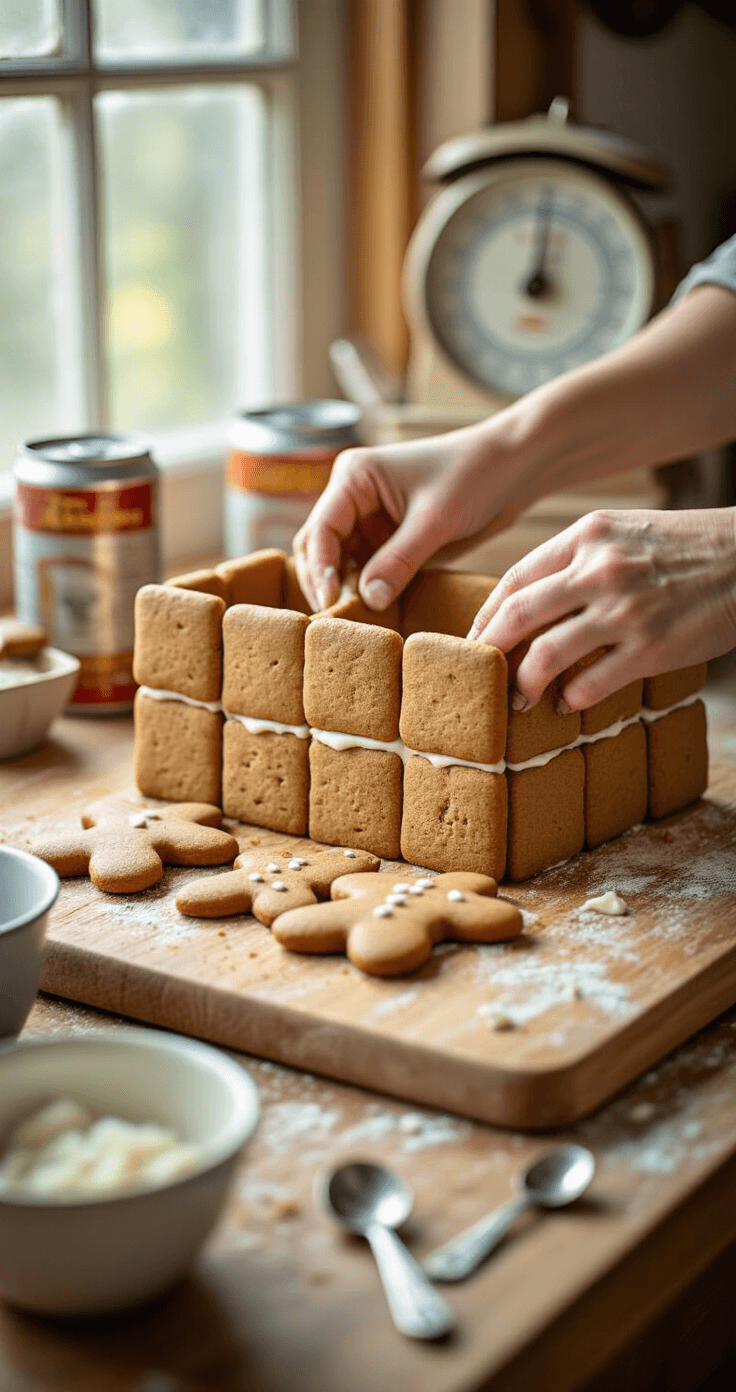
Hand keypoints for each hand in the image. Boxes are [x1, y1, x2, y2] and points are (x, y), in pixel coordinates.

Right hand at [293, 416, 536, 612]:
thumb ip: (399, 560)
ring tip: (355, 623)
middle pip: (319, 548)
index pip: (320, 529)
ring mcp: (370, 521)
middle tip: (338, 620)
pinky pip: (368, 572)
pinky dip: (368, 592)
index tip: (331, 602)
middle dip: (325, 582)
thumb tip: (368, 601)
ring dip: (345, 591)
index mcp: (354, 477)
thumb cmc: (474, 475)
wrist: (513, 468)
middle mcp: (353, 498)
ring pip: (340, 565)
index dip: (319, 568)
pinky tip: (376, 614)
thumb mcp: (435, 520)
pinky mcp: (390, 542)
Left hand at [470, 507, 735, 710]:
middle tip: (480, 673)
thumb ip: (580, 558)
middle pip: (518, 616)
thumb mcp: (626, 532)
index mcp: (589, 536)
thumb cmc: (687, 548)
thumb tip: (530, 599)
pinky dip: (571, 698)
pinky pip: (591, 684)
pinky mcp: (651, 648)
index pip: (515, 579)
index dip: (486, 616)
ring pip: (545, 655)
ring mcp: (625, 610)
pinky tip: (569, 703)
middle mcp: (600, 570)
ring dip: (525, 685)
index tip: (475, 639)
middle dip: (489, 651)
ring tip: (521, 699)